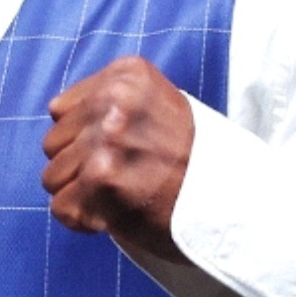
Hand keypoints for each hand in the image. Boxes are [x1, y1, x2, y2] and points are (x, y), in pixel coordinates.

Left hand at [41, 56, 193, 262]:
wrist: (242, 202)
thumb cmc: (196, 159)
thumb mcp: (158, 105)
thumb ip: (109, 101)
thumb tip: (55, 111)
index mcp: (126, 76)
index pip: (60, 111)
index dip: (85, 139)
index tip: (123, 151)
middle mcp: (114, 103)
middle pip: (52, 144)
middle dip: (80, 166)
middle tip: (126, 177)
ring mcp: (107, 141)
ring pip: (52, 177)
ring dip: (83, 194)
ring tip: (124, 195)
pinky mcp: (104, 181)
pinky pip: (63, 208)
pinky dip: (86, 219)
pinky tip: (119, 214)